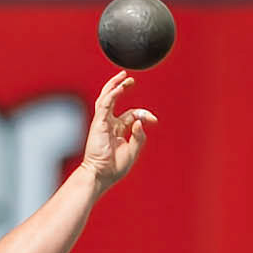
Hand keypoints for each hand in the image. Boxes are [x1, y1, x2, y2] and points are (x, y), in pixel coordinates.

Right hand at [81, 72, 155, 190]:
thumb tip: (139, 122)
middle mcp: (108, 123)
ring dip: (114, 85)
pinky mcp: (98, 123)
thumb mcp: (132, 151)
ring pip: (106, 97)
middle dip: (121, 88)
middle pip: (113, 100)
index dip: (144, 114)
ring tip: (123, 77)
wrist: (100, 175)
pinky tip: (120, 88)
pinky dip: (112, 95)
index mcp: (117, 130)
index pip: (131, 114)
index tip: (154, 120)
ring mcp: (102, 122)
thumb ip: (139, 137)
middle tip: (130, 80)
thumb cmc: (113, 168)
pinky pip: (105, 104)